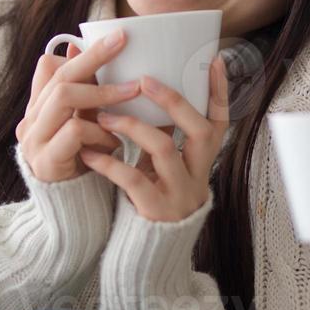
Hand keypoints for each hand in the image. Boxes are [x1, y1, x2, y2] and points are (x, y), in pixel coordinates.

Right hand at [16, 29, 141, 182]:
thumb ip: (90, 95)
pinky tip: (115, 143)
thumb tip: (96, 56)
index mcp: (38, 108)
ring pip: (64, 97)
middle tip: (123, 43)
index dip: (80, 53)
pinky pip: (74, 131)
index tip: (114, 38)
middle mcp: (30, 121)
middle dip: (94, 58)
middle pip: (59, 76)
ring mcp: (34, 141)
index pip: (48, 66)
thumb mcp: (87, 124)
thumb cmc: (84, 163)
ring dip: (102, 93)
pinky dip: (99, 132)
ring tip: (132, 92)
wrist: (72, 213)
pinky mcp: (45, 161)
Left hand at [80, 55, 230, 222]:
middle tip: (144, 80)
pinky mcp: (155, 209)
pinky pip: (132, 178)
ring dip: (132, 126)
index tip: (213, 60)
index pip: (220, 121)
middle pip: (198, 130)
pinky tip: (88, 152)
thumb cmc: (154, 193)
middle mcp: (198, 174)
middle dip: (173, 101)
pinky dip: (108, 162)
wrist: (150, 248)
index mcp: (203, 159)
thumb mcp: (164, 163)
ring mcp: (179, 192)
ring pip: (163, 149)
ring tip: (103, 115)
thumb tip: (145, 87)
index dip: (220, 92)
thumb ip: (162, 132)